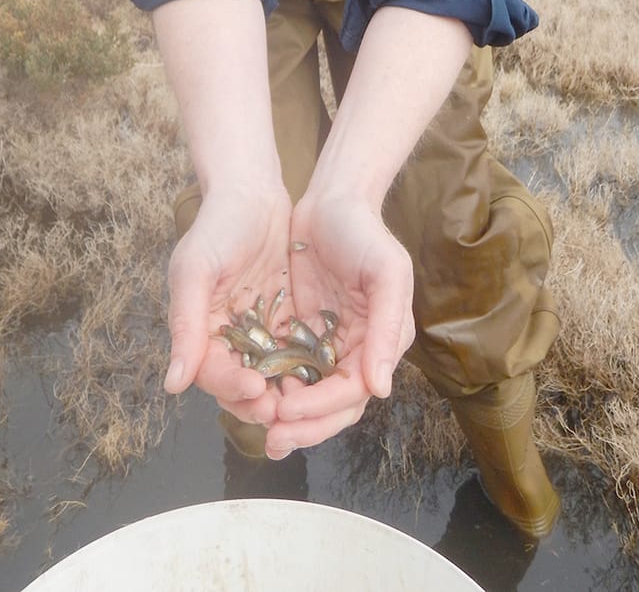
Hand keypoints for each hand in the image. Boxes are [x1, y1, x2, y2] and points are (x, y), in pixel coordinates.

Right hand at [163, 181, 293, 427]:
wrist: (252, 191)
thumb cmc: (217, 226)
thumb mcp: (196, 270)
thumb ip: (186, 325)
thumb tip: (172, 384)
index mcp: (200, 329)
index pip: (211, 373)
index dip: (231, 388)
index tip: (256, 391)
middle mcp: (227, 337)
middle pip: (240, 385)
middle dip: (260, 402)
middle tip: (284, 408)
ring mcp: (257, 331)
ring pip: (270, 376)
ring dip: (284, 392)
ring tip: (307, 400)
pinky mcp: (284, 321)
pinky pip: (294, 352)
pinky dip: (304, 367)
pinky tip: (324, 373)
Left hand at [265, 190, 414, 455]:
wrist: (332, 199)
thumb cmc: (365, 232)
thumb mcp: (387, 273)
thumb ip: (387, 330)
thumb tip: (381, 388)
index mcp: (380, 343)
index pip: (352, 393)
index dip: (322, 408)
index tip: (289, 411)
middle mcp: (356, 350)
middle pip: (331, 405)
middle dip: (303, 426)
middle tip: (272, 440)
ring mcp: (326, 341)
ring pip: (307, 393)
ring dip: (286, 415)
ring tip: (259, 424)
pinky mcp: (301, 329)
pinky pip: (286, 367)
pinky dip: (272, 384)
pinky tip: (251, 392)